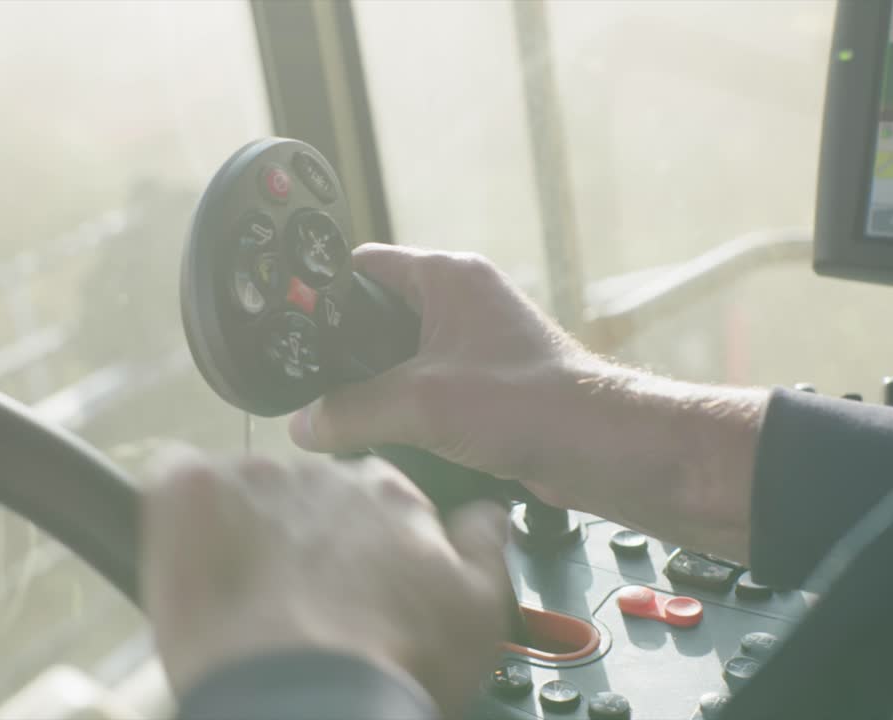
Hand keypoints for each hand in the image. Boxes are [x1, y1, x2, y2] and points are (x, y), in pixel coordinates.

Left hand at [139, 447, 510, 715]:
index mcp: (390, 496)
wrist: (306, 704)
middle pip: (303, 495)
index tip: (345, 584)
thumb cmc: (389, 669)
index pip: (370, 499)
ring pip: (242, 492)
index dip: (356, 546)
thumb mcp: (477, 612)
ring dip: (241, 531)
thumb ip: (483, 547)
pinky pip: (176, 482)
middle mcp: (323, 475)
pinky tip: (196, 566)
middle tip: (294, 601)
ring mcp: (252, 478)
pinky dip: (182, 518)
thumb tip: (484, 515)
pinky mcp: (188, 492)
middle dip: (298, 537)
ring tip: (242, 598)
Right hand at [285, 244, 764, 560]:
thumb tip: (304, 426)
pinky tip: (388, 441)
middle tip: (313, 387)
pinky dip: (407, 412)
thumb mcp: (420, 403)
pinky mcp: (488, 384)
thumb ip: (351, 410)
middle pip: (377, 317)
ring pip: (402, 359)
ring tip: (347, 419)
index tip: (290, 326)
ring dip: (378, 390)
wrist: (602, 449)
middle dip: (347, 355)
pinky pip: (428, 389)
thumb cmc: (530, 404)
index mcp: (448, 277)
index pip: (363, 266)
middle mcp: (463, 301)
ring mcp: (477, 343)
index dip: (323, 293)